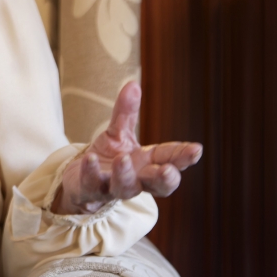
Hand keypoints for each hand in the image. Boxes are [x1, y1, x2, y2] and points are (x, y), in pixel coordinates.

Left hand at [51, 81, 201, 214]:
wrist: (81, 180)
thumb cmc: (108, 158)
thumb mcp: (118, 133)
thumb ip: (126, 113)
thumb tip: (133, 84)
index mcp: (148, 164)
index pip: (170, 160)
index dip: (183, 157)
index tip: (196, 149)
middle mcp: (136, 180)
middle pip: (157, 185)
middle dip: (164, 179)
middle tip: (169, 171)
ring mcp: (114, 187)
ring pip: (125, 188)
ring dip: (124, 175)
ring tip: (122, 158)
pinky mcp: (91, 191)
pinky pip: (92, 185)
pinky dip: (91, 173)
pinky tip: (89, 159)